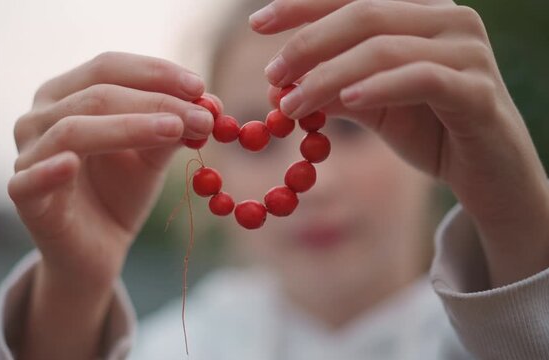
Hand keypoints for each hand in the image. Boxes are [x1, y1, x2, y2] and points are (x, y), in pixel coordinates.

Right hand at [8, 52, 216, 358]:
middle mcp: (39, 116)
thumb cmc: (119, 193)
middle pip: (96, 94)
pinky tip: (72, 164)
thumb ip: (173, 128)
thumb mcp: (152, 154)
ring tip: (174, 130)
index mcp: (66, 95)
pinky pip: (29, 180)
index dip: (155, 72)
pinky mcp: (21, 196)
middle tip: (202, 116)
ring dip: (129, 127)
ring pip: (73, 129)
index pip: (109, 67)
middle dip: (155, 102)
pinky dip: (49, 170)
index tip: (201, 87)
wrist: (96, 250)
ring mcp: (26, 155)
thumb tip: (208, 104)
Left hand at [252, 0, 548, 286]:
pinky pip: (421, 79)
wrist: (486, 176)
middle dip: (309, 43)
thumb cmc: (428, 131)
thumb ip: (333, 86)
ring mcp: (468, 51)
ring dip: (329, 75)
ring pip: (385, 48)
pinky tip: (345, 102)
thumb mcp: (370, 104)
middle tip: (272, 75)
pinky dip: (378, 88)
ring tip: (292, 104)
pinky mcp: (478, 90)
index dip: (302, 6)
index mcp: (421, 12)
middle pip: (364, 14)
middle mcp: (449, 18)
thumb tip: (281, 83)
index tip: (257, 24)